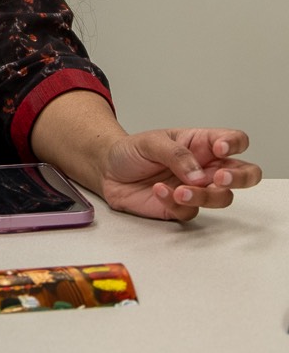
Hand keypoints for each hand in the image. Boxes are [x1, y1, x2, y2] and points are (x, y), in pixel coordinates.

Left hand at [100, 129, 261, 220]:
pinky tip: (159, 191)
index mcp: (201, 144)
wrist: (108, 170)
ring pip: (222, 198)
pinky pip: (191, 211)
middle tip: (219, 177)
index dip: (234, 144)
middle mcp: (205, 167)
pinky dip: (176, 203)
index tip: (220, 148)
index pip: (234, 141)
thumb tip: (199, 175)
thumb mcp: (150, 142)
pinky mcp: (181, 208)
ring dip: (204, 196)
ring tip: (179, 190)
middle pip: (245, 173)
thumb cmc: (132, 151)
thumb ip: (176, 154)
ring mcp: (196, 189)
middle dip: (240, 178)